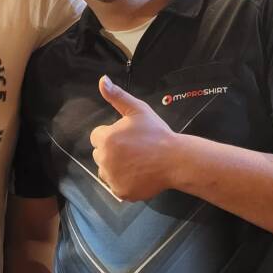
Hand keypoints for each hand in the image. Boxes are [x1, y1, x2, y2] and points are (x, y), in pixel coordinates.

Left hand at [90, 75, 175, 200]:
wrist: (175, 160)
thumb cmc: (157, 133)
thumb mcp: (138, 110)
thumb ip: (117, 96)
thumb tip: (102, 80)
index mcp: (106, 139)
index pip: (96, 137)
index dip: (111, 135)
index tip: (127, 137)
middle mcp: (104, 160)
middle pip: (100, 154)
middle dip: (112, 151)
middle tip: (134, 150)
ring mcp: (112, 178)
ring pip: (106, 171)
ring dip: (115, 167)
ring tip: (136, 162)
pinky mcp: (120, 192)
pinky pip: (116, 186)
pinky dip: (124, 182)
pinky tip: (139, 174)